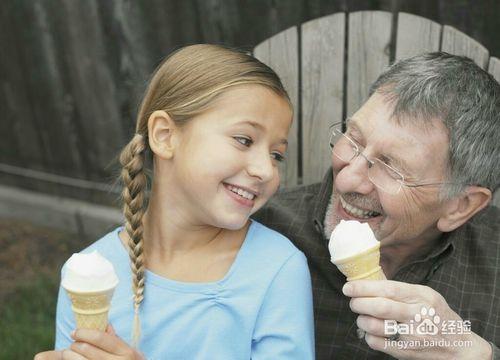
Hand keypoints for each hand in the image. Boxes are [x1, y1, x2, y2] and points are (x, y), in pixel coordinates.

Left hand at [33, 325, 143, 359]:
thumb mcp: (131, 352)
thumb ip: (117, 340)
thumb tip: (105, 324)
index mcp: (126, 352)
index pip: (100, 338)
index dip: (84, 333)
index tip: (75, 332)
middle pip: (87, 349)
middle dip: (76, 344)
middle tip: (73, 343)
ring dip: (70, 354)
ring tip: (68, 352)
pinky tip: (72, 359)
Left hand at [343, 280, 492, 359]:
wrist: (461, 348)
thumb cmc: (439, 317)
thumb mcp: (426, 296)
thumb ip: (401, 290)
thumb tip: (370, 280)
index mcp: (422, 297)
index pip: (388, 288)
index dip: (364, 287)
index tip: (349, 287)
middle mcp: (418, 315)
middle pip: (379, 307)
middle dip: (359, 303)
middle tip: (353, 302)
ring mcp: (413, 336)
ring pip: (375, 326)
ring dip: (362, 320)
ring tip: (362, 317)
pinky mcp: (407, 352)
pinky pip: (378, 344)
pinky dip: (368, 337)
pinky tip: (371, 333)